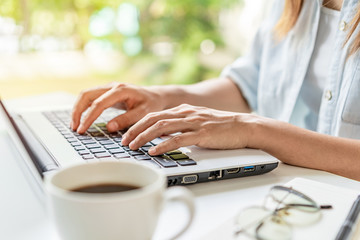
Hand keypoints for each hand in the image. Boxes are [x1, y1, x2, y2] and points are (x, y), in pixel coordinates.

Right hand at [71, 83, 164, 133]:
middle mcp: (112, 86)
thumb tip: (109, 127)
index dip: (88, 117)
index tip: (82, 130)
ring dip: (78, 109)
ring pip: (85, 95)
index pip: (99, 104)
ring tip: (75, 125)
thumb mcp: (143, 113)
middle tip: (75, 128)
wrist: (156, 96)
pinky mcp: (106, 92)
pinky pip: (90, 98)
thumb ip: (127, 120)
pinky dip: (83, 107)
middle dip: (77, 111)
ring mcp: (108, 88)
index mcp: (121, 90)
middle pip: (86, 95)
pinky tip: (81, 119)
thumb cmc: (151, 104)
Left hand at [121, 104, 255, 154]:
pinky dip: (164, 145)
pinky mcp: (202, 134)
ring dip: (144, 137)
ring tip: (133, 146)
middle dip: (135, 130)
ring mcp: (193, 123)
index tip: (127, 134)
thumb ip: (180, 125)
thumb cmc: (221, 127)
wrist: (244, 126)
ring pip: (162, 127)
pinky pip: (178, 139)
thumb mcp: (197, 121)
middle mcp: (186, 113)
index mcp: (183, 110)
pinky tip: (154, 151)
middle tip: (123, 141)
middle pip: (153, 119)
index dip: (138, 124)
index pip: (154, 115)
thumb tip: (162, 135)